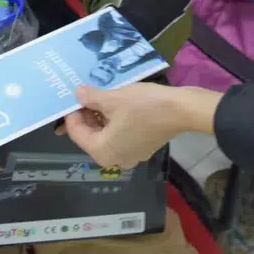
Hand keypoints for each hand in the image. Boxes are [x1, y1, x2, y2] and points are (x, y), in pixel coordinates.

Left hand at [64, 83, 216, 168]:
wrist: (181, 110)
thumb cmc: (143, 105)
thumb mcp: (112, 98)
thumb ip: (90, 98)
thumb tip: (78, 94)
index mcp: (101, 151)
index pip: (76, 133)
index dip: (72, 113)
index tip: (73, 96)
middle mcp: (113, 160)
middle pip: (91, 136)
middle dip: (87, 115)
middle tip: (85, 95)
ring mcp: (130, 156)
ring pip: (106, 136)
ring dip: (100, 118)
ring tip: (100, 96)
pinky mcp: (142, 149)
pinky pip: (120, 136)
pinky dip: (115, 123)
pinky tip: (117, 105)